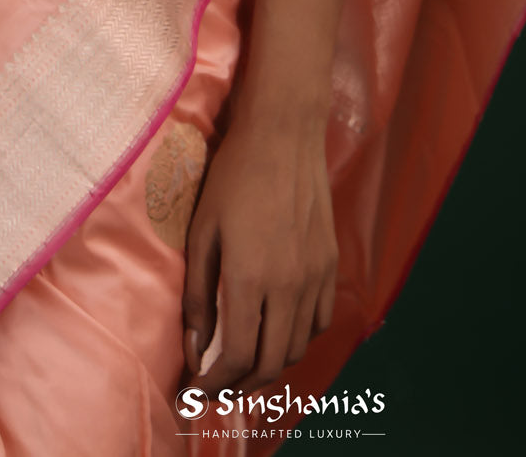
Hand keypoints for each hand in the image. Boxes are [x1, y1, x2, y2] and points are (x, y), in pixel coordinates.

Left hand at [181, 107, 337, 398]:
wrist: (284, 134)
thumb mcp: (203, 232)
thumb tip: (195, 349)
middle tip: (217, 388)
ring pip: (299, 346)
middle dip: (241, 387)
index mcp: (251, 278)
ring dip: (271, 364)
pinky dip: (299, 338)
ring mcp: (316, 275)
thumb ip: (199, 295)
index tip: (196, 393)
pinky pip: (321, 320)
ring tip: (245, 362)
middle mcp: (290, 285)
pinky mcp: (331, 261)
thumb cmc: (234, 177)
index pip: (239, 357)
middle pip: (272, 364)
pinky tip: (279, 328)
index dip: (216, 385)